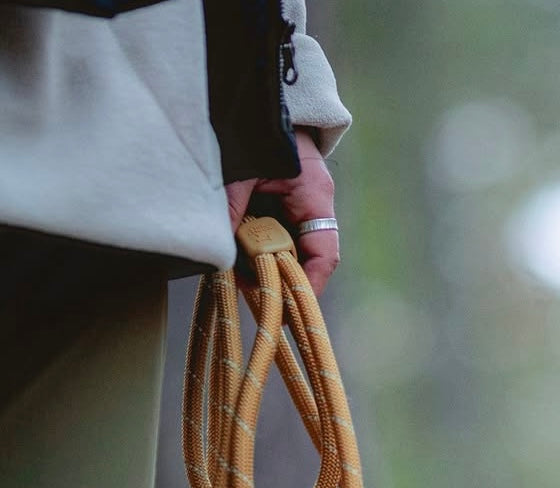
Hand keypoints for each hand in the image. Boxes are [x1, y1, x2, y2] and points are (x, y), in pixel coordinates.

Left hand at [225, 129, 339, 295]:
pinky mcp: (282, 199)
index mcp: (315, 195)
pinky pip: (276, 231)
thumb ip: (230, 209)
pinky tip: (238, 256)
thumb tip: (219, 253)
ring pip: (289, 246)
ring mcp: (299, 202)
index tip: (290, 306)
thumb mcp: (239, 170)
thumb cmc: (254, 123)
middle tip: (253, 294)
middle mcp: (313, 203)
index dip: (311, 284)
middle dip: (282, 278)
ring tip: (240, 277)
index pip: (324, 253)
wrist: (258, 92)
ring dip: (267, 263)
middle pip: (306, 255)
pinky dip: (259, 246)